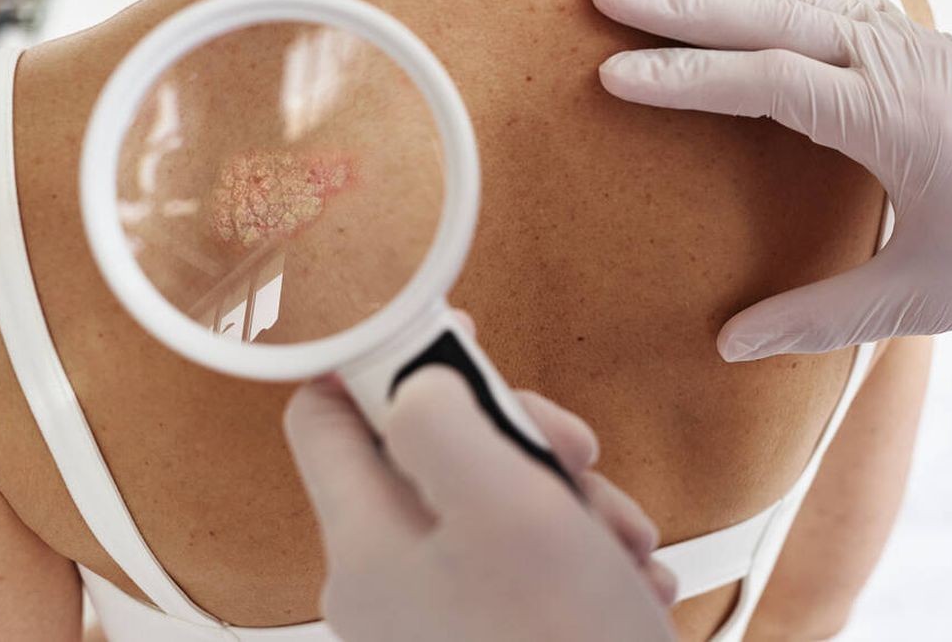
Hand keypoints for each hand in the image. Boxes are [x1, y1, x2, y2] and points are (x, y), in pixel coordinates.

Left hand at [283, 367, 676, 641]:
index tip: (458, 339)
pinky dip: (576, 551)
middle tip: (575, 454)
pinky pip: (520, 560)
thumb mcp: (507, 507)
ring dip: (565, 498)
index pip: (325, 415)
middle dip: (515, 437)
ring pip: (491, 503)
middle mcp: (388, 581)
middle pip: (429, 453)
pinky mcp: (485, 635)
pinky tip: (626, 576)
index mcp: (367, 544)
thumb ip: (441, 423)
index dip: (383, 359)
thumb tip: (417, 381)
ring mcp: (436, 614)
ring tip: (622, 540)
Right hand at [591, 0, 951, 360]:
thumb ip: (820, 319)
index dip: (685, 78)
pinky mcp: (909, 40)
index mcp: (892, 120)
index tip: (614, 74)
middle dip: (679, 2)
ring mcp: (903, 42)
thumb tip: (728, 344)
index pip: (766, 83)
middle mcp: (893, 64)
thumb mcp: (925, 298)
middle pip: (766, 19)